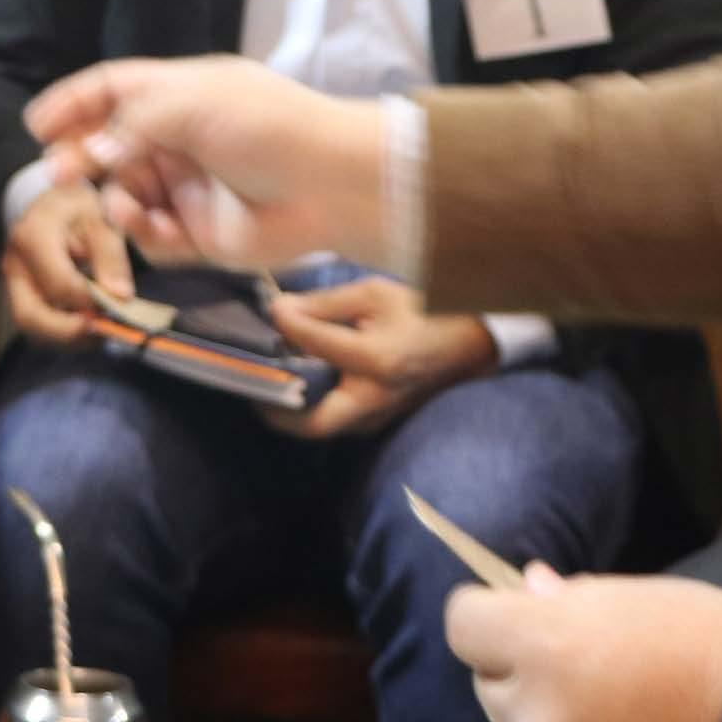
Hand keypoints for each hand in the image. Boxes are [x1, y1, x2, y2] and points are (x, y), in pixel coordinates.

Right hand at [0, 182, 132, 345]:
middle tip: (105, 331)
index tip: (118, 304)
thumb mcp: (102, 217)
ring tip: (103, 329)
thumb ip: (111, 255)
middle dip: (69, 332)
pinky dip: (64, 329)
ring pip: (32, 324)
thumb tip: (121, 297)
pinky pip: (38, 320)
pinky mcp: (21, 293)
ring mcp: (13, 281)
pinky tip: (92, 323)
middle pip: (30, 315)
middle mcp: (14, 264)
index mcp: (33, 236)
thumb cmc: (80, 206)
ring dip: (67, 336)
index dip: (89, 300)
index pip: (58, 283)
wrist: (54, 201)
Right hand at [25, 57, 386, 269]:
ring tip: (124, 203)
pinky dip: (144, 231)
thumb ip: (132, 123)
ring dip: (115, 199)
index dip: (75, 104)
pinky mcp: (202, 233)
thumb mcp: (194, 103)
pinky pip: (153, 236)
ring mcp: (191, 188)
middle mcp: (183, 140)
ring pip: (125, 195)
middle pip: (112, 149)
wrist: (329, 182)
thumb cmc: (267, 127)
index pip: (116, 91)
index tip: (38, 125)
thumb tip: (91, 151)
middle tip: (61, 173)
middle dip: (83, 160)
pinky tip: (149, 224)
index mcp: (184, 96)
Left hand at [266, 278, 496, 438]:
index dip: (287, 323)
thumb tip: (282, 310)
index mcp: (376, 359)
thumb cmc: (422, 312)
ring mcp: (376, 418)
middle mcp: (373, 398)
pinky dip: (312, 407)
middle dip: (275, 404)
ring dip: (291, 409)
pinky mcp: (377, 424)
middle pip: (309, 422)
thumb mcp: (376, 294)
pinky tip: (303, 382)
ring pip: (320, 427)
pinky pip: (335, 421)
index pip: (315, 344)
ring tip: (274, 377)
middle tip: (256, 378)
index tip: (273, 309)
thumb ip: (327, 303)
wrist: (466, 343)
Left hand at [446, 569, 721, 721]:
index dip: (486, 613)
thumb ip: (574, 598)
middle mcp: (539, 718)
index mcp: (547, 647)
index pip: (464, 624)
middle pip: (492, 688)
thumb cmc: (714, 643)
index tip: (509, 611)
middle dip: (524, 672)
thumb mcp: (644, 596)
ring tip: (627, 717)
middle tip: (586, 663)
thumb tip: (528, 590)